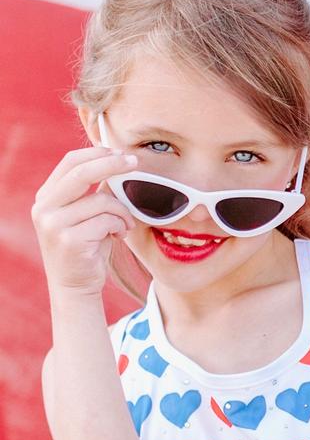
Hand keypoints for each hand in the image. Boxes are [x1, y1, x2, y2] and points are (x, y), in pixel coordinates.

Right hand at [32, 144, 136, 297]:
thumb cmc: (86, 247)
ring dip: (122, 212)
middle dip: (112, 164)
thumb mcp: (87, 215)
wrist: (75, 286)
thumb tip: (120, 162)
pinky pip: (106, 221)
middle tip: (135, 162)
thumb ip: (96, 191)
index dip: (98, 152)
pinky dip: (120, 226)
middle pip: (81, 172)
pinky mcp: (68, 240)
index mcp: (46, 196)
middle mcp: (44, 208)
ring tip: (125, 225)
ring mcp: (53, 224)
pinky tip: (118, 236)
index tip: (122, 153)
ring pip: (100, 201)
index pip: (70, 162)